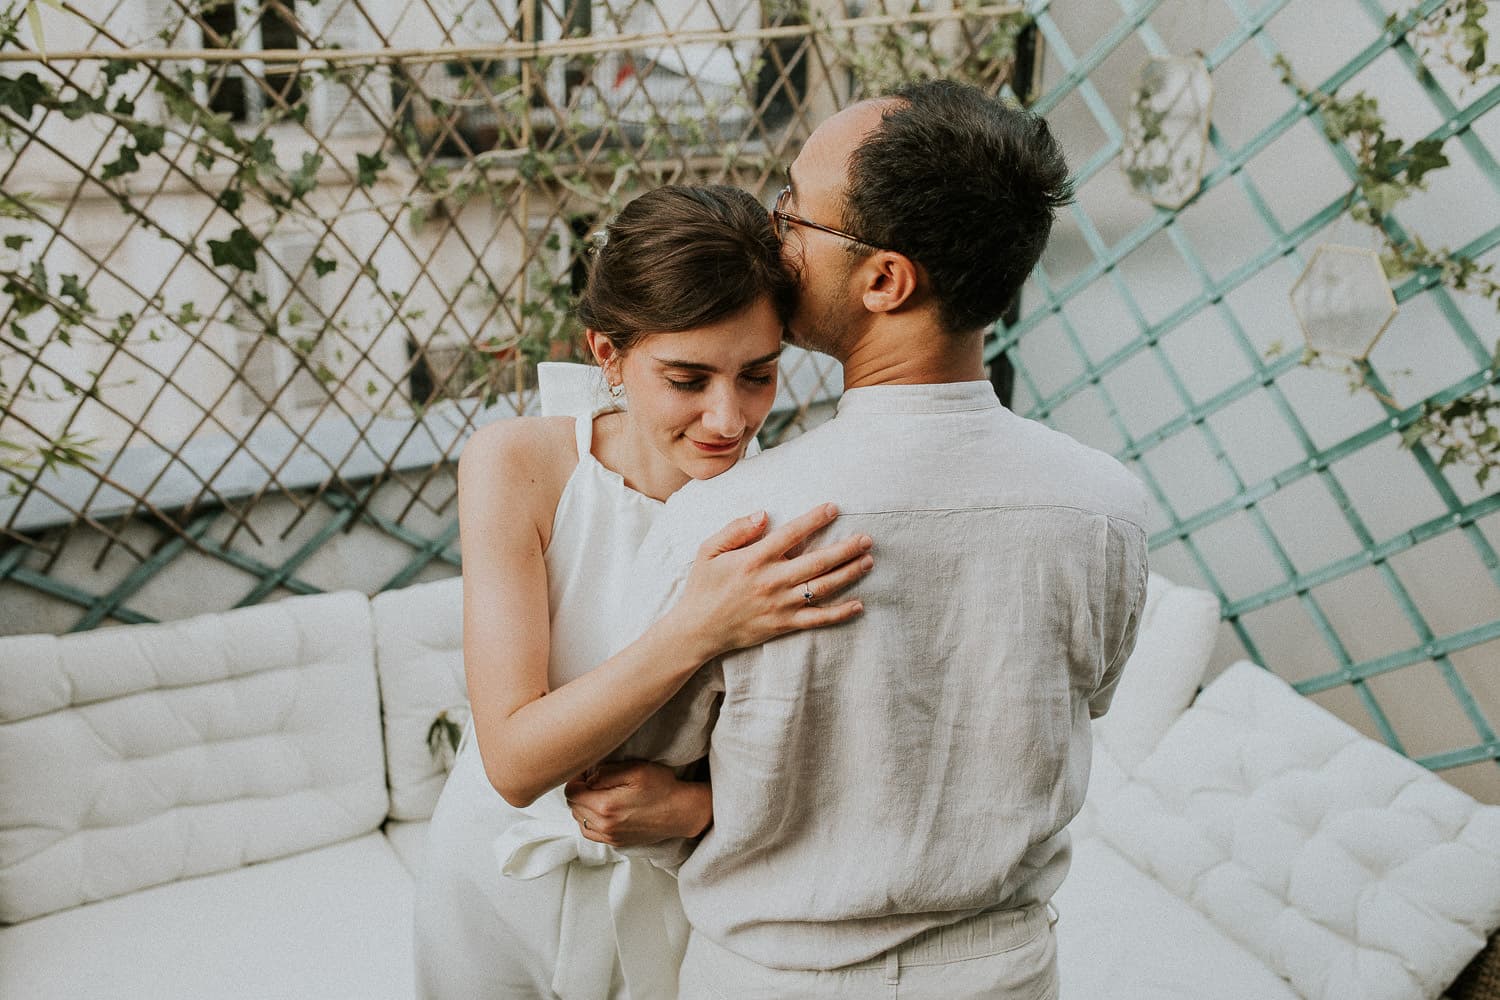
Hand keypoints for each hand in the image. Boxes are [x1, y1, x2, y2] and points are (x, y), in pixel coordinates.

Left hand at [565, 761, 711, 847]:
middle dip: (580, 791)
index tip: (587, 772)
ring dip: (584, 806)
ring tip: (600, 794)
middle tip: (595, 780)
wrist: (681, 812)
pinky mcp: (616, 842)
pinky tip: (603, 809)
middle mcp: (604, 825)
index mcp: (605, 806)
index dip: (576, 778)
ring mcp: (610, 836)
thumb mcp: (635, 769)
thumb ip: (605, 772)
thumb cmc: (662, 787)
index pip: (571, 792)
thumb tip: (587, 778)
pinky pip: (590, 832)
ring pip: (579, 819)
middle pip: (573, 806)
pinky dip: (590, 820)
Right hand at [666, 503, 874, 660]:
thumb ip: (736, 529)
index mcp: (754, 559)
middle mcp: (772, 581)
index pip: (791, 534)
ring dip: (848, 574)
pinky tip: (859, 605)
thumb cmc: (703, 586)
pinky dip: (840, 613)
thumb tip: (764, 514)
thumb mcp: (708, 550)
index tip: (834, 508)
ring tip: (868, 561)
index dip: (814, 519)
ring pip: (823, 587)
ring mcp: (781, 604)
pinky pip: (817, 619)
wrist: (697, 629)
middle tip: (867, 539)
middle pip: (817, 561)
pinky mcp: (784, 624)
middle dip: (846, 548)